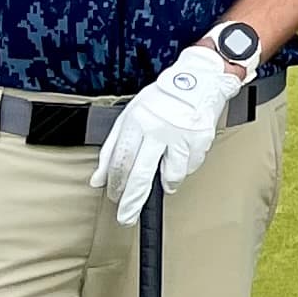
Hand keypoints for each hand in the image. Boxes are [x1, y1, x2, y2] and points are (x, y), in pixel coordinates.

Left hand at [92, 40, 246, 223]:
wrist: (199, 79)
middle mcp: (157, 128)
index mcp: (136, 121)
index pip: (121, 161)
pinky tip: (182, 152)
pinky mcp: (200, 139)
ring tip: (166, 171)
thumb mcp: (130, 117)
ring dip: (167, 181)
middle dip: (132, 200)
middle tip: (127, 217)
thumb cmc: (162, 98)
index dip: (116, 184)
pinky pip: (190, 166)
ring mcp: (179, 135)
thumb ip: (112, 149)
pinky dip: (185, 165)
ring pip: (171, 175)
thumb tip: (98, 180)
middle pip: (141, 174)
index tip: (114, 197)